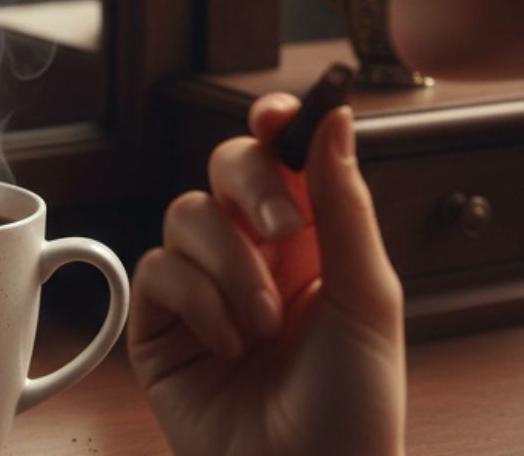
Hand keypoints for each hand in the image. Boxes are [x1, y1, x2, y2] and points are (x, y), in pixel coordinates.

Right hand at [128, 95, 405, 455]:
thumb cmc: (352, 409)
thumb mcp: (366, 301)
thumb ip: (345, 205)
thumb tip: (335, 118)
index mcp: (313, 241)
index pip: (284, 158)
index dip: (275, 125)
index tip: (278, 114)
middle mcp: (255, 254)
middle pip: (225, 167)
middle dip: (250, 186)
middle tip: (284, 233)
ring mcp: (204, 286)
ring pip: (187, 214)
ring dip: (231, 267)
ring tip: (263, 327)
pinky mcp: (160, 323)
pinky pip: (157, 269)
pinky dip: (197, 301)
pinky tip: (228, 345)